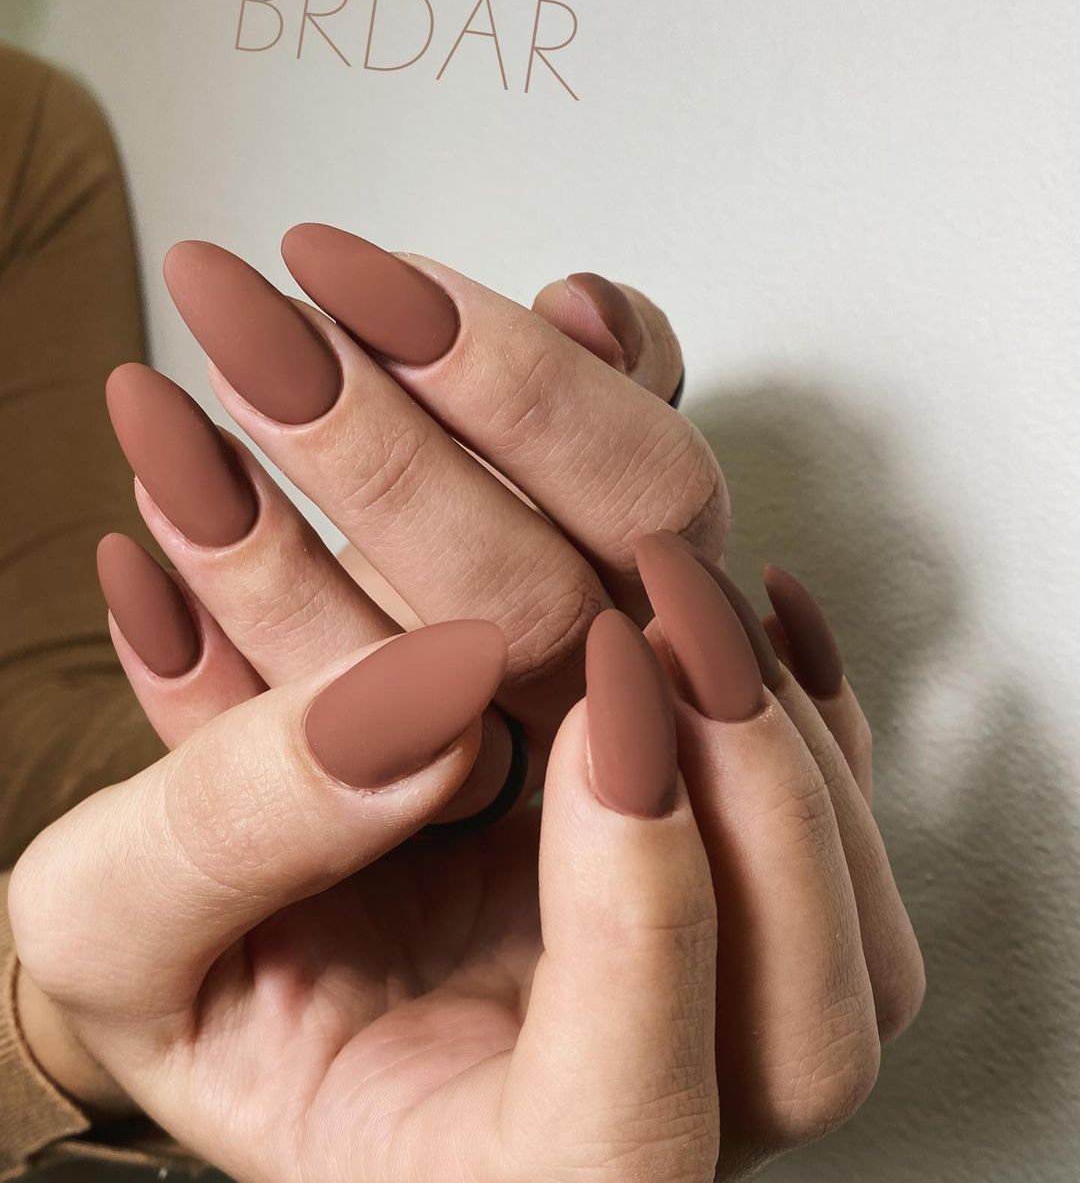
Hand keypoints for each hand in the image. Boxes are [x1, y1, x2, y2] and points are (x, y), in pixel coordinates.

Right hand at [13, 536, 922, 1179]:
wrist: (252, 934)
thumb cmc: (189, 967)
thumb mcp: (110, 915)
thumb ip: (224, 835)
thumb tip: (419, 701)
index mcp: (476, 1182)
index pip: (622, 1139)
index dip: (641, 917)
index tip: (601, 697)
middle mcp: (627, 1124)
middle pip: (803, 1039)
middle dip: (763, 807)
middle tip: (668, 617)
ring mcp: (700, 1030)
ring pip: (851, 940)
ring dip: (794, 752)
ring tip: (687, 599)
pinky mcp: (730, 924)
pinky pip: (844, 845)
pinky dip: (817, 716)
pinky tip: (745, 610)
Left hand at [134, 227, 718, 745]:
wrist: (397, 735)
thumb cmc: (476, 555)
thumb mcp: (559, 440)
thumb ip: (583, 378)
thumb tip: (584, 303)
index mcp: (664, 587)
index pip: (649, 495)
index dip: (521, 382)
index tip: (368, 279)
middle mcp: (592, 693)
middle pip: (533, 609)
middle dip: (384, 462)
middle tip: (252, 336)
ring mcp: (487, 782)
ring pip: (412, 721)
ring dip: (271, 562)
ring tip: (160, 425)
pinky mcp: (377, 853)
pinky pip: (291, 801)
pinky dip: (198, 681)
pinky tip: (129, 571)